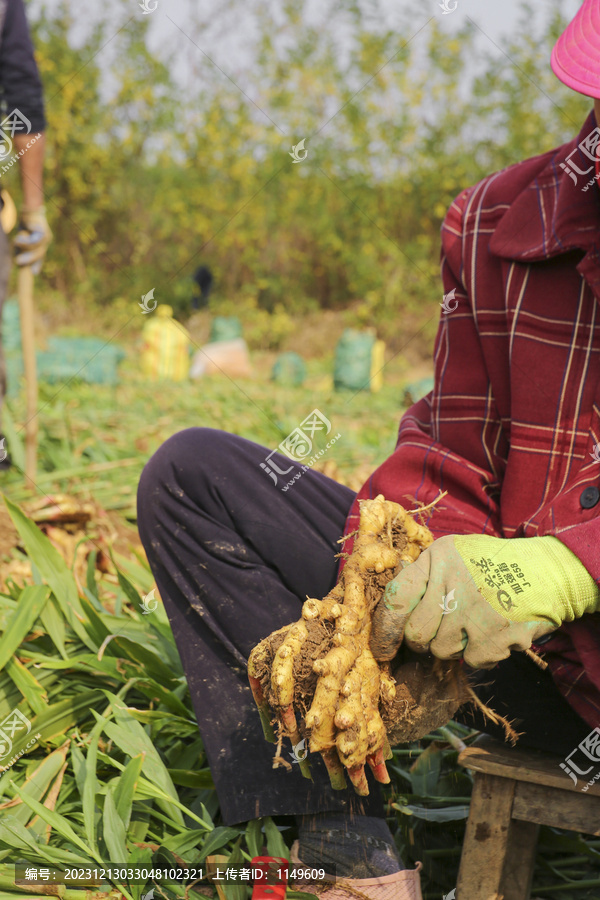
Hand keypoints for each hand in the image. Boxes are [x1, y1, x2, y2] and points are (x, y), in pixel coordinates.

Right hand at [14, 206, 51, 273]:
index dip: (37, 265)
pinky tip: (20, 236)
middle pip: (39, 254)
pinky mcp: (43, 229)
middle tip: (17, 262)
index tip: (33, 273)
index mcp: (42, 245)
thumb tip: (19, 262)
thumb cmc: (26, 223)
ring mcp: (46, 236)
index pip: (40, 258)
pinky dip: (27, 239)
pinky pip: (35, 237)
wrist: (30, 209)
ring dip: (24, 245)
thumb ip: (22, 247)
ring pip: (36, 246)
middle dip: (28, 259)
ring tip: (15, 242)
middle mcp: (46, 242)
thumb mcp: (23, 236)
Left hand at [368, 533, 589, 668]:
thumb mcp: (453, 554)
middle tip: (442, 631)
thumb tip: (390, 617)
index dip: (385, 629)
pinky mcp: (498, 633)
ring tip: (473, 625)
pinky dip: (481, 653)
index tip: (383, 648)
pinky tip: (492, 633)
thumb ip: (424, 577)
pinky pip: (471, 660)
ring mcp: (476, 609)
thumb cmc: (492, 565)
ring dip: (454, 646)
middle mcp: (454, 581)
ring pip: (442, 651)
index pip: (396, 599)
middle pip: (416, 634)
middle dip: (423, 642)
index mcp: (438, 558)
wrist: (548, 571)